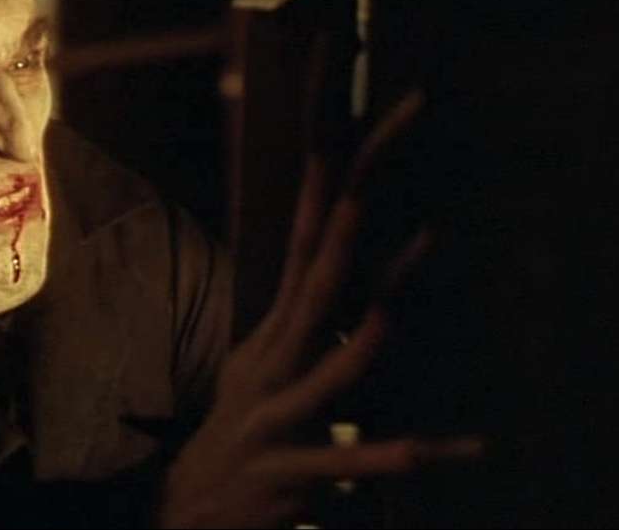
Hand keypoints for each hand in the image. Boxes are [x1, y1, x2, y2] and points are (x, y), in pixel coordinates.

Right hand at [158, 90, 483, 527]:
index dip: (327, 186)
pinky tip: (430, 451)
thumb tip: (370, 277)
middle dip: (342, 234)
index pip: (303, 241)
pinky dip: (391, 457)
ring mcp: (276, 415)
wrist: (187, 509)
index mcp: (276, 328)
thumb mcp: (266, 360)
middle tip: (365, 191)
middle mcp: (273, 359)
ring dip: (353, 350)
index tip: (355, 127)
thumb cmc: (250, 429)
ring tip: (385, 320)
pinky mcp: (287, 473)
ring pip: (321, 377)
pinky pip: (346, 467)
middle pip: (310, 285)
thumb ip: (309, 315)